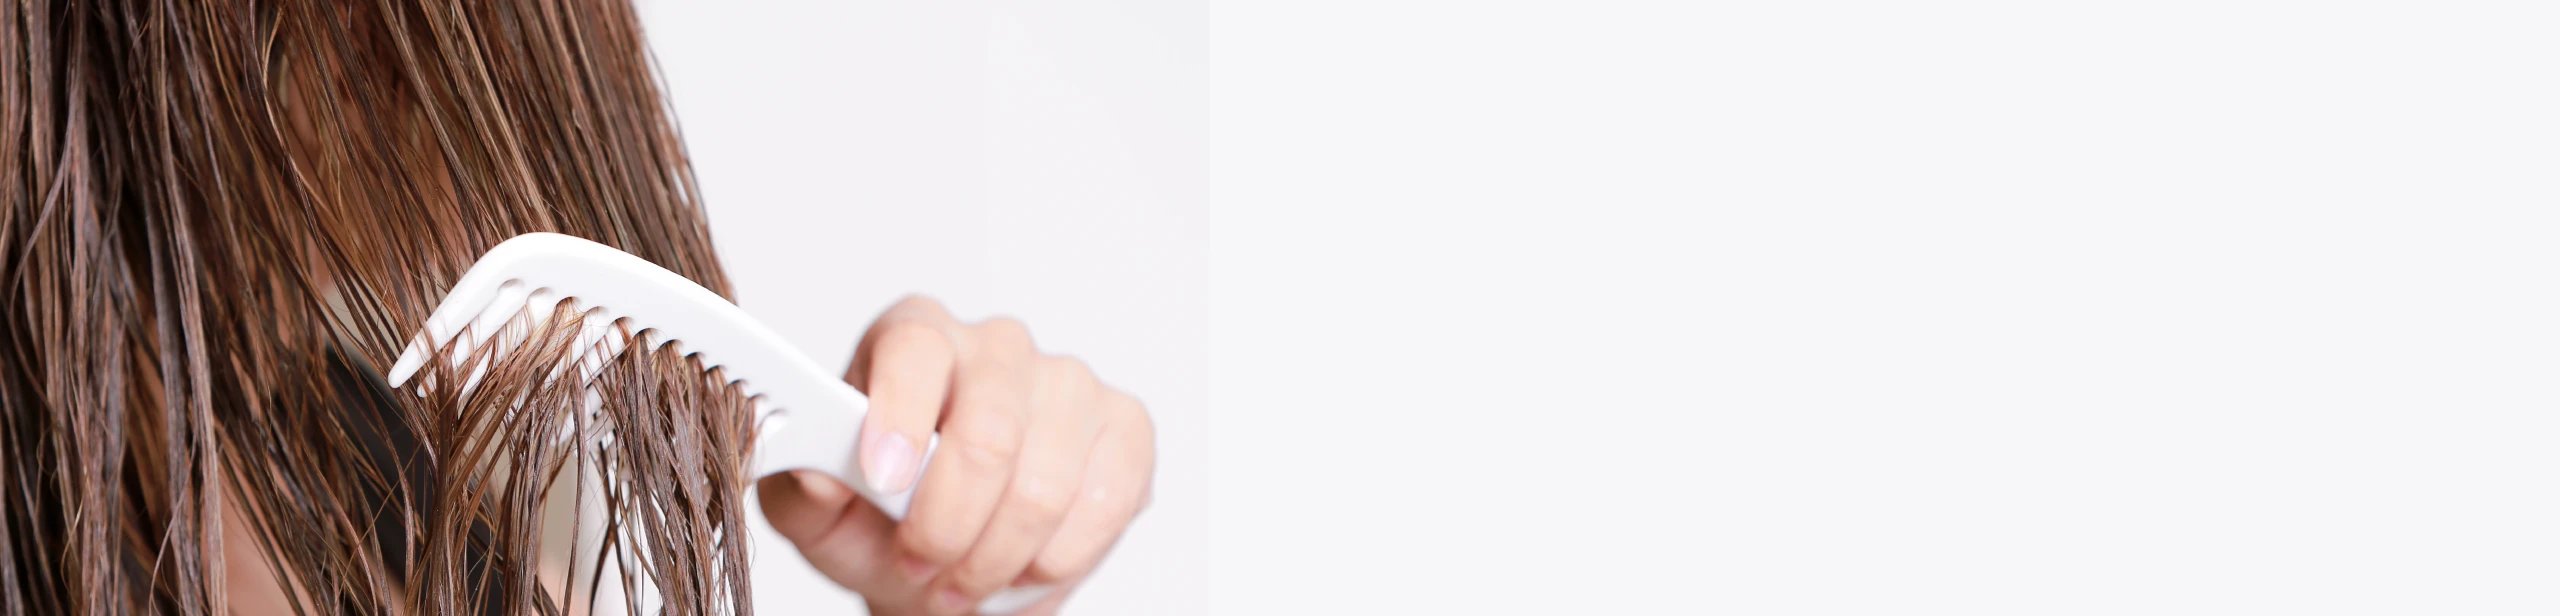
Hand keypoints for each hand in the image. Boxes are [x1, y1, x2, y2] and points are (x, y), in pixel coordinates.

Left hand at [757, 296, 1155, 614]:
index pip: (916, 347)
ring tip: (963, 581)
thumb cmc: (880, 523)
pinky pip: (1105, 501)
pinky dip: (1058, 556)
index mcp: (914, 337)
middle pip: (989, 428)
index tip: (885, 481)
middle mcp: (996, 345)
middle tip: (920, 564)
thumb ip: (802, 484)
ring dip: (997, 557)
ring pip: (1045, 482)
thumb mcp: (818, 513)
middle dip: (949, 523)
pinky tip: (1025, 564)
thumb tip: (815, 472)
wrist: (949, 562)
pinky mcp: (1126, 427)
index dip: (901, 416)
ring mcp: (1069, 382)